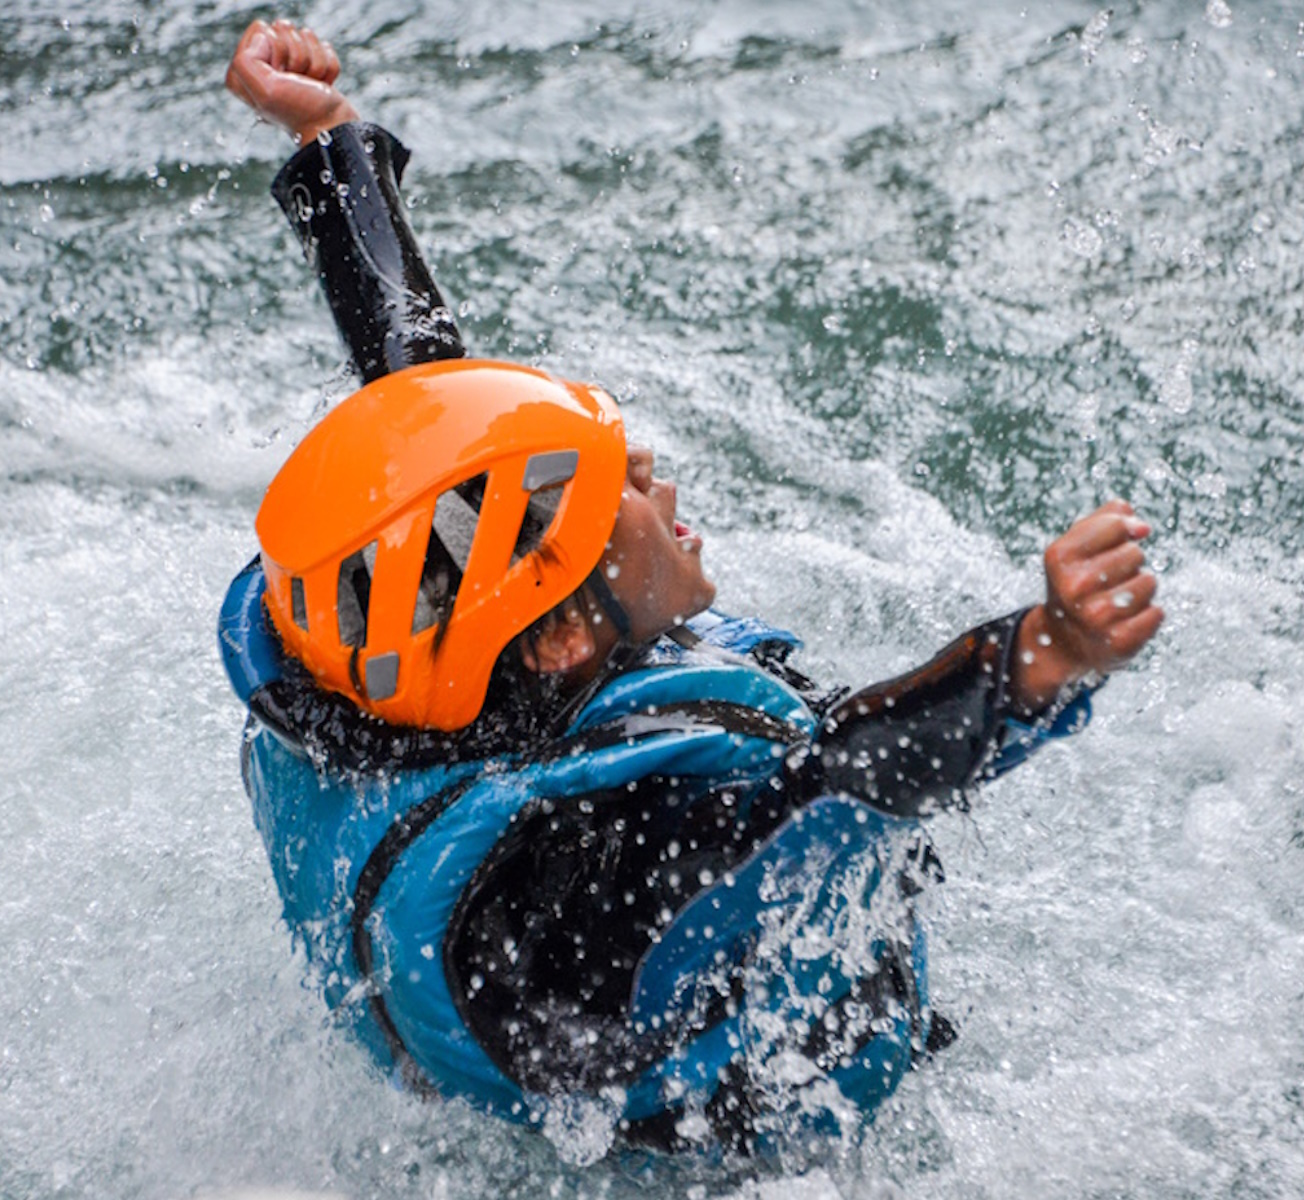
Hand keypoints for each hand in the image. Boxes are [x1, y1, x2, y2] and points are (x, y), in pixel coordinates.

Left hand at [225, 19, 358, 144]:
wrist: (333, 129)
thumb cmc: (302, 113)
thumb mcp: (265, 90)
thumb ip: (246, 59)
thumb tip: (265, 37)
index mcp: (242, 72)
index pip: (261, 29)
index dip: (277, 50)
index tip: (283, 76)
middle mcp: (261, 66)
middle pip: (283, 30)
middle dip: (298, 56)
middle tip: (297, 82)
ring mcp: (287, 66)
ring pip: (305, 37)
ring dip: (314, 63)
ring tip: (310, 85)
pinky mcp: (310, 67)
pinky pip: (323, 47)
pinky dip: (328, 67)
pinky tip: (322, 85)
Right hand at [1011, 500, 1164, 713]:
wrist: (1063, 639)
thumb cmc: (1077, 582)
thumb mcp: (1076, 546)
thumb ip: (1107, 520)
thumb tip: (1142, 528)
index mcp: (1059, 557)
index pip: (1116, 525)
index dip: (1120, 533)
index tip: (1107, 548)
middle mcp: (1073, 587)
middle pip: (1135, 554)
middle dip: (1129, 563)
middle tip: (1107, 581)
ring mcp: (1096, 617)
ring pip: (1149, 582)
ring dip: (1140, 589)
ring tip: (1117, 601)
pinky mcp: (1119, 641)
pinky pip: (1157, 613)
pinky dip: (1148, 615)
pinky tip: (1126, 621)